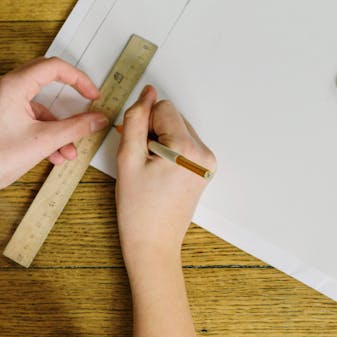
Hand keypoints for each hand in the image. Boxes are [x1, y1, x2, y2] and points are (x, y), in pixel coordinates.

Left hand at [0, 57, 108, 214]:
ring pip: (37, 105)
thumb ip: (75, 128)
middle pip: (45, 81)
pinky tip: (52, 154)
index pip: (53, 68)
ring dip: (56, 125)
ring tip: (67, 150)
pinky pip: (26, 116)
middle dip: (69, 101)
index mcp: (12, 86)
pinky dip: (42, 130)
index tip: (92, 95)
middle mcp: (2, 88)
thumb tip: (97, 119)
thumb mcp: (43, 142)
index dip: (78, 79)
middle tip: (87, 106)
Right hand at [115, 85, 215, 271]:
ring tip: (152, 171)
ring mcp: (208, 162)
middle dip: (153, 132)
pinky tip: (160, 174)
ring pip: (177, 129)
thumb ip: (135, 119)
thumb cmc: (138, 208)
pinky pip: (184, 144)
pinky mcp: (205, 169)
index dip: (143, 124)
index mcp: (187, 148)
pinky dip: (169, 151)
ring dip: (161, 141)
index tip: (138, 150)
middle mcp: (204, 153)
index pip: (162, 108)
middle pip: (172, 117)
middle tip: (143, 163)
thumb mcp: (127, 158)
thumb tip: (147, 93)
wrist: (153, 243)